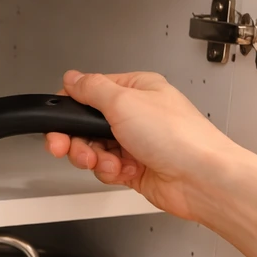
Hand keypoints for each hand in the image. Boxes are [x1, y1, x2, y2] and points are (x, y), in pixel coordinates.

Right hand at [45, 70, 239, 221]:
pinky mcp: (135, 168)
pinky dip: (109, 171)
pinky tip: (123, 171)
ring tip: (106, 161)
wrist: (200, 179)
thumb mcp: (124, 101)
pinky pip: (106, 168)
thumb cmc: (178, 137)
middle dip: (75, 139)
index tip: (57, 122)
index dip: (70, 108)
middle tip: (65, 146)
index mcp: (136, 89)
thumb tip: (72, 77)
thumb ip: (91, 88)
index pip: (89, 92)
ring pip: (93, 149)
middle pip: (86, 124)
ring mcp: (135, 142)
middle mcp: (136, 114)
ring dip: (94, 157)